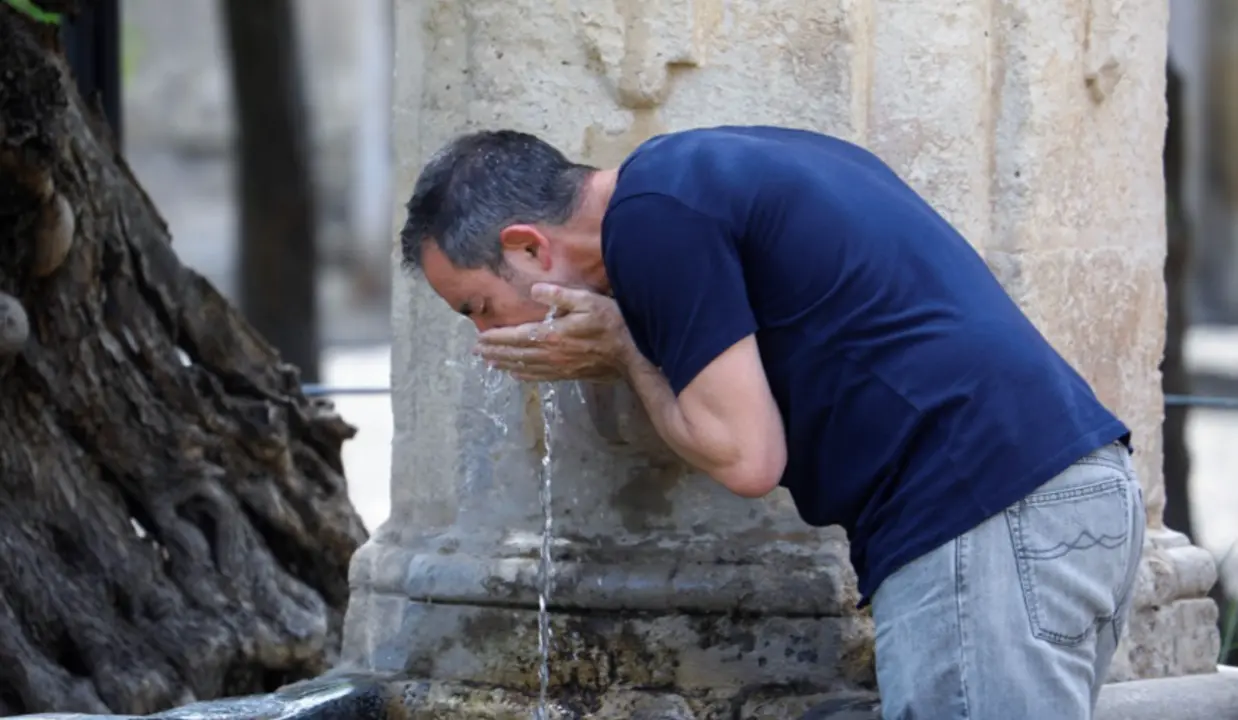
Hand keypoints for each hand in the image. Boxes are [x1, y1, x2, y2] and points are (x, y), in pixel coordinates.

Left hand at [474, 284, 634, 381]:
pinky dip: (524, 376)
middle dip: (494, 352)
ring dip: (505, 364)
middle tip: (476, 352)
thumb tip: (533, 290)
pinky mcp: (568, 374)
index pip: (516, 336)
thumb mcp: (587, 301)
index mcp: (552, 334)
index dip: (496, 337)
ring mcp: (559, 367)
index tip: (479, 338)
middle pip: (516, 354)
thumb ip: (559, 295)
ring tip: (489, 363)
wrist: (631, 354)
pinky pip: (539, 376)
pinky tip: (515, 375)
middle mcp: (551, 354)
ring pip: (525, 367)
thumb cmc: (611, 323)